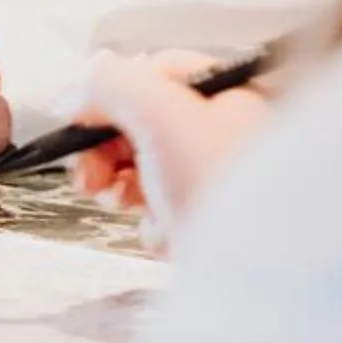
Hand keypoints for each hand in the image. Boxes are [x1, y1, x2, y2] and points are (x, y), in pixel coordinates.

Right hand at [69, 50, 270, 244]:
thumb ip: (114, 84)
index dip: (109, 96)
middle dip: (107, 149)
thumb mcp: (161, 115)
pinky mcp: (216, 222)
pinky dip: (155, 224)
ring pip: (149, 170)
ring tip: (120, 201)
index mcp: (231, 92)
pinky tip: (165, 232)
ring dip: (123, 187)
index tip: (79, 121)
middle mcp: (231, 130)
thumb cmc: (226, 186)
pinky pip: (167, 212)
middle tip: (89, 174)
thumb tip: (83, 83)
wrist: (262, 269)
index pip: (154, 73)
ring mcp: (222, 179)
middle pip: (145, 124)